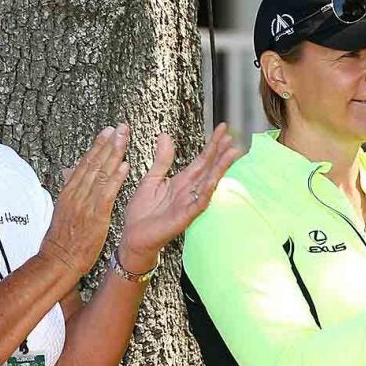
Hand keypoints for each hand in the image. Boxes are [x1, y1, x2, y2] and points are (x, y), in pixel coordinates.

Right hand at [39, 125, 130, 275]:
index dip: (97, 146)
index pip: (85, 163)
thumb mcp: (62, 210)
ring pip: (101, 174)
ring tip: (124, 138)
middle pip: (93, 163)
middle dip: (108, 143)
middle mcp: (77, 194)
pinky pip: (107, 194)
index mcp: (69, 191)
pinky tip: (125, 166)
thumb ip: (69, 190)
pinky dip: (116, 179)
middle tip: (120, 127)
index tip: (108, 132)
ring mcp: (85, 204)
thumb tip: (70, 172)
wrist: (58, 260)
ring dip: (114, 154)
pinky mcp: (95, 216)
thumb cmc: (61, 239)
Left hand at [118, 123, 239, 271]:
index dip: (212, 144)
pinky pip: (199, 202)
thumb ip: (161, 159)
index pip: (201, 160)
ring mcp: (189, 203)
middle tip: (232, 137)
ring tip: (232, 153)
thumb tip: (165, 135)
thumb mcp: (151, 179)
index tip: (223, 129)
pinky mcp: (185, 217)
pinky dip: (207, 191)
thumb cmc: (142, 212)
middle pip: (209, 168)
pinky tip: (214, 179)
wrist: (133, 236)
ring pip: (209, 183)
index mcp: (181, 181)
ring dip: (220, 169)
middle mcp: (189, 191)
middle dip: (220, 153)